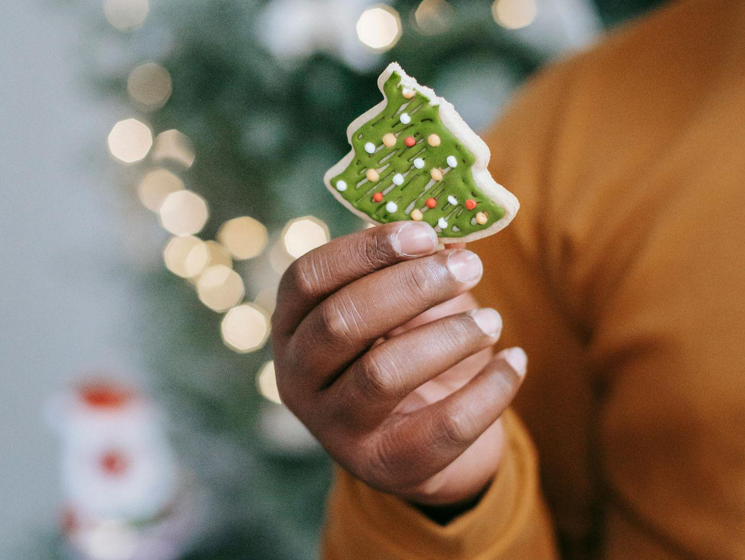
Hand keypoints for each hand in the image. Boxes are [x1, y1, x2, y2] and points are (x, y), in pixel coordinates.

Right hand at [271, 221, 526, 506]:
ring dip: (449, 337)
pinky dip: (489, 389)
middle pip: (341, 322)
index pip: (309, 277)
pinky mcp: (382, 465)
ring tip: (493, 319)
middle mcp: (297, 378)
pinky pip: (442, 426)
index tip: (425, 233)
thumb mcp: (405, 306)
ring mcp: (333, 428)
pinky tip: (516, 360)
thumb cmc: (407, 350)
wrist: (424, 439)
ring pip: (383, 374)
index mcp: (293, 325)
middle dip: (411, 287)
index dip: (365, 250)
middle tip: (470, 268)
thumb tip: (456, 234)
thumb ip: (417, 268)